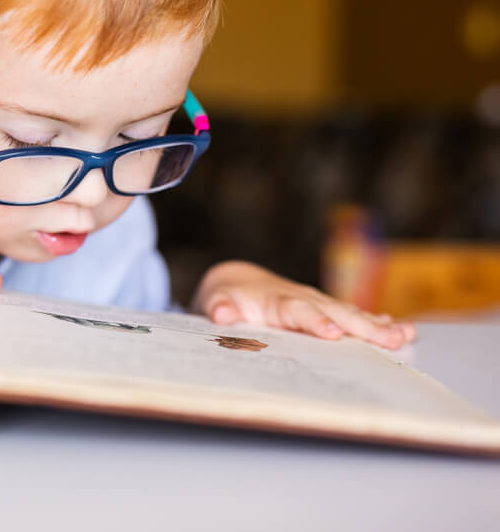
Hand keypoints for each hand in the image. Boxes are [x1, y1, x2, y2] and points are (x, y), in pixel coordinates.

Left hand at [190, 260, 415, 349]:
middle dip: (363, 327)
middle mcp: (303, 299)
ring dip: (378, 326)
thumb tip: (220, 313)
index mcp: (277, 301)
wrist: (238, 282)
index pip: (299, 312)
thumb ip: (218, 307)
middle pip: (336, 313)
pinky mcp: (325, 309)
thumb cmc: (227, 297)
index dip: (316, 322)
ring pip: (350, 313)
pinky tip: (402, 332)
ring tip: (406, 335)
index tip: (334, 334)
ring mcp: (317, 303)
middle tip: (392, 339)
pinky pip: (353, 316)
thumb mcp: (215, 301)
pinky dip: (376, 323)